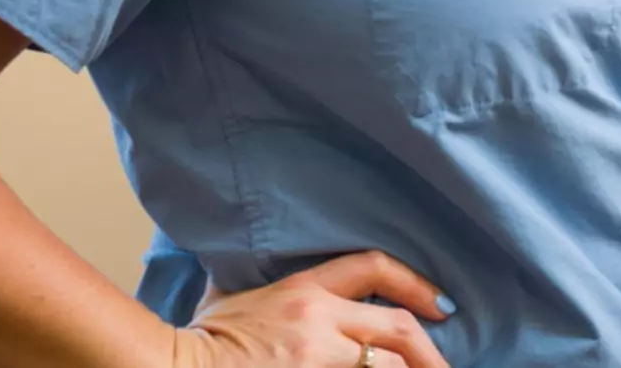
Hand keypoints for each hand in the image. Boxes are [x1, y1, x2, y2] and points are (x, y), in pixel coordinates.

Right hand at [172, 251, 454, 367]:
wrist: (172, 367)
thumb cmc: (196, 341)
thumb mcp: (229, 296)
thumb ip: (255, 280)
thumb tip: (248, 263)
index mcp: (302, 289)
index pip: (374, 267)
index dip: (417, 283)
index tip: (442, 305)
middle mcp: (317, 319)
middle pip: (398, 329)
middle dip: (430, 351)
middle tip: (448, 367)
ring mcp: (316, 358)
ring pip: (387, 366)